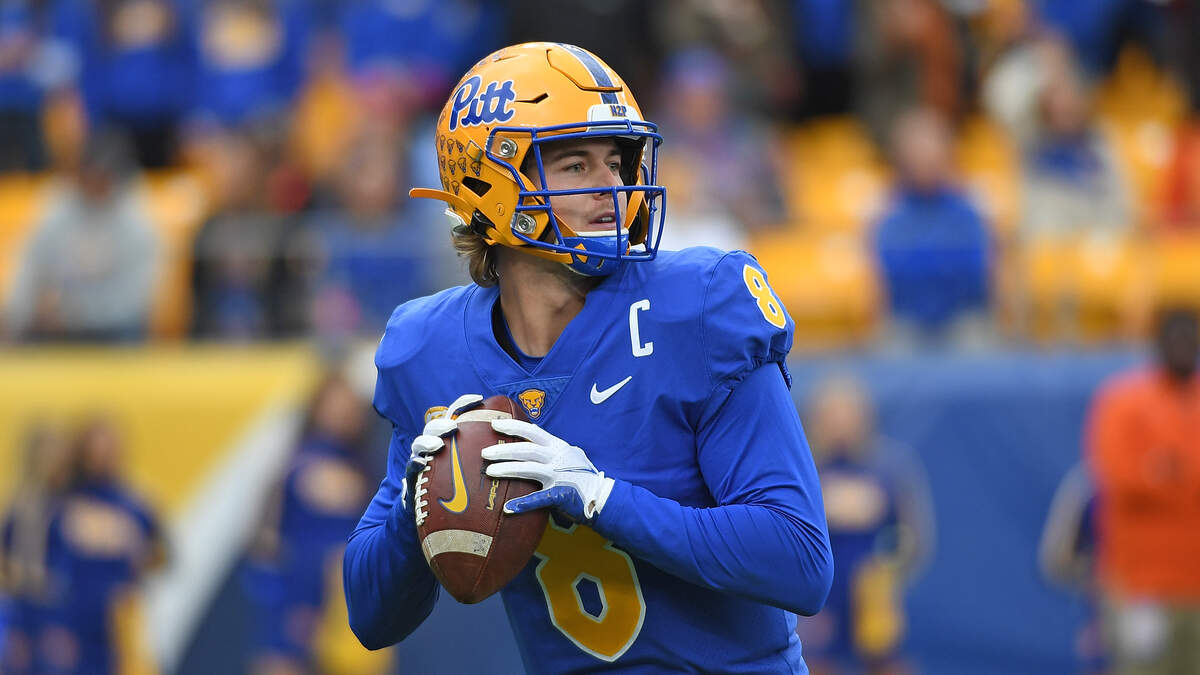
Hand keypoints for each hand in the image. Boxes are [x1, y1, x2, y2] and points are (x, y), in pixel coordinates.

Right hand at [401, 394, 481, 515]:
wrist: (434, 509)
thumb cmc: (460, 485)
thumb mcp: (475, 467)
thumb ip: (490, 453)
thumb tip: (520, 442)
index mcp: (449, 438)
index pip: (455, 415)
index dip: (464, 403)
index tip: (478, 398)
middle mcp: (432, 444)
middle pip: (433, 427)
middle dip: (442, 424)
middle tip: (453, 427)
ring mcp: (421, 459)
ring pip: (419, 444)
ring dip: (427, 442)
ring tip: (437, 445)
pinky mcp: (413, 477)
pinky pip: (411, 468)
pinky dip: (414, 464)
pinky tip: (422, 463)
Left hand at [482, 419, 614, 521]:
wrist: (603, 495)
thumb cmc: (584, 476)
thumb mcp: (571, 454)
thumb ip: (553, 446)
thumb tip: (535, 433)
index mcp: (559, 446)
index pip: (533, 431)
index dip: (513, 426)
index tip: (495, 424)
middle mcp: (558, 457)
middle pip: (526, 449)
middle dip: (503, 449)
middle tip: (485, 452)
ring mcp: (559, 475)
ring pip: (528, 468)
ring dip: (507, 469)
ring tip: (490, 471)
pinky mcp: (560, 495)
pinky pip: (538, 499)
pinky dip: (523, 503)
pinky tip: (508, 508)